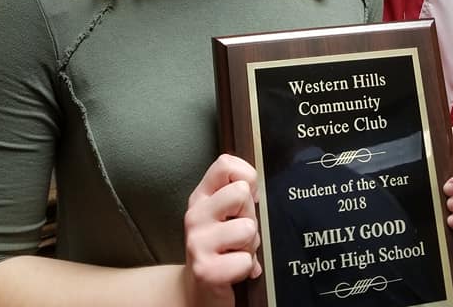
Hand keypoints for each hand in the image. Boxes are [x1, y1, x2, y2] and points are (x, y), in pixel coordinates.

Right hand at [184, 154, 261, 306]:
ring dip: (250, 245)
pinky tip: (233, 270)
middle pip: (241, 193)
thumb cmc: (219, 247)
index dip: (247, 177)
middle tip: (240, 233)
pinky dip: (247, 268)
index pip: (225, 163)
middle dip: (251, 215)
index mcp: (201, 196)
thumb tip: (257, 187)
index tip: (248, 197)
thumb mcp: (222, 214)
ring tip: (237, 252)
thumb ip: (234, 193)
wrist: (198, 290)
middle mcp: (195, 214)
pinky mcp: (205, 270)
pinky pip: (246, 260)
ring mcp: (198, 242)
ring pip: (247, 228)